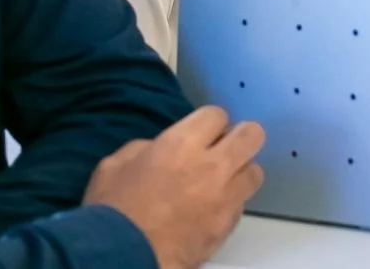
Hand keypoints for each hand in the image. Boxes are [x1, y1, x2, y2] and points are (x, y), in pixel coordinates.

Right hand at [83, 105, 265, 268]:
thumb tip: (160, 148)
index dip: (209, 122)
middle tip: (224, 147)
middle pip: (251, 135)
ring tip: (221, 181)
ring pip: (255, 172)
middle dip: (240, 137)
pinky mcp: (227, 226)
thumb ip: (145, 147)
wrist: (124, 257)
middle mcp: (211, 166)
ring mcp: (224, 197)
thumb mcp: (115, 164)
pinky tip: (212, 208)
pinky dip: (232, 202)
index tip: (201, 132)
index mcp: (181, 143)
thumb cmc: (114, 210)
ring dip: (240, 172)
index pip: (217, 114)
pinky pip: (242, 205)